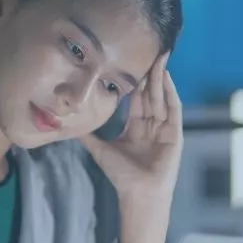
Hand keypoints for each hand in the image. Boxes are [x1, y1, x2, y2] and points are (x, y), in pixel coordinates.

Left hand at [79, 52, 181, 242]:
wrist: (137, 193)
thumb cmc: (122, 175)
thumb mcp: (100, 149)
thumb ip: (87, 135)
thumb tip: (67, 122)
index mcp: (136, 127)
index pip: (136, 99)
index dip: (133, 81)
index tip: (128, 61)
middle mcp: (151, 125)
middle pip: (150, 94)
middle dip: (149, 73)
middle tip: (147, 49)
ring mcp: (165, 128)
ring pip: (161, 97)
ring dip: (160, 78)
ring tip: (158, 57)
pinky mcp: (175, 134)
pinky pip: (173, 110)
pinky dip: (170, 93)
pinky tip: (166, 78)